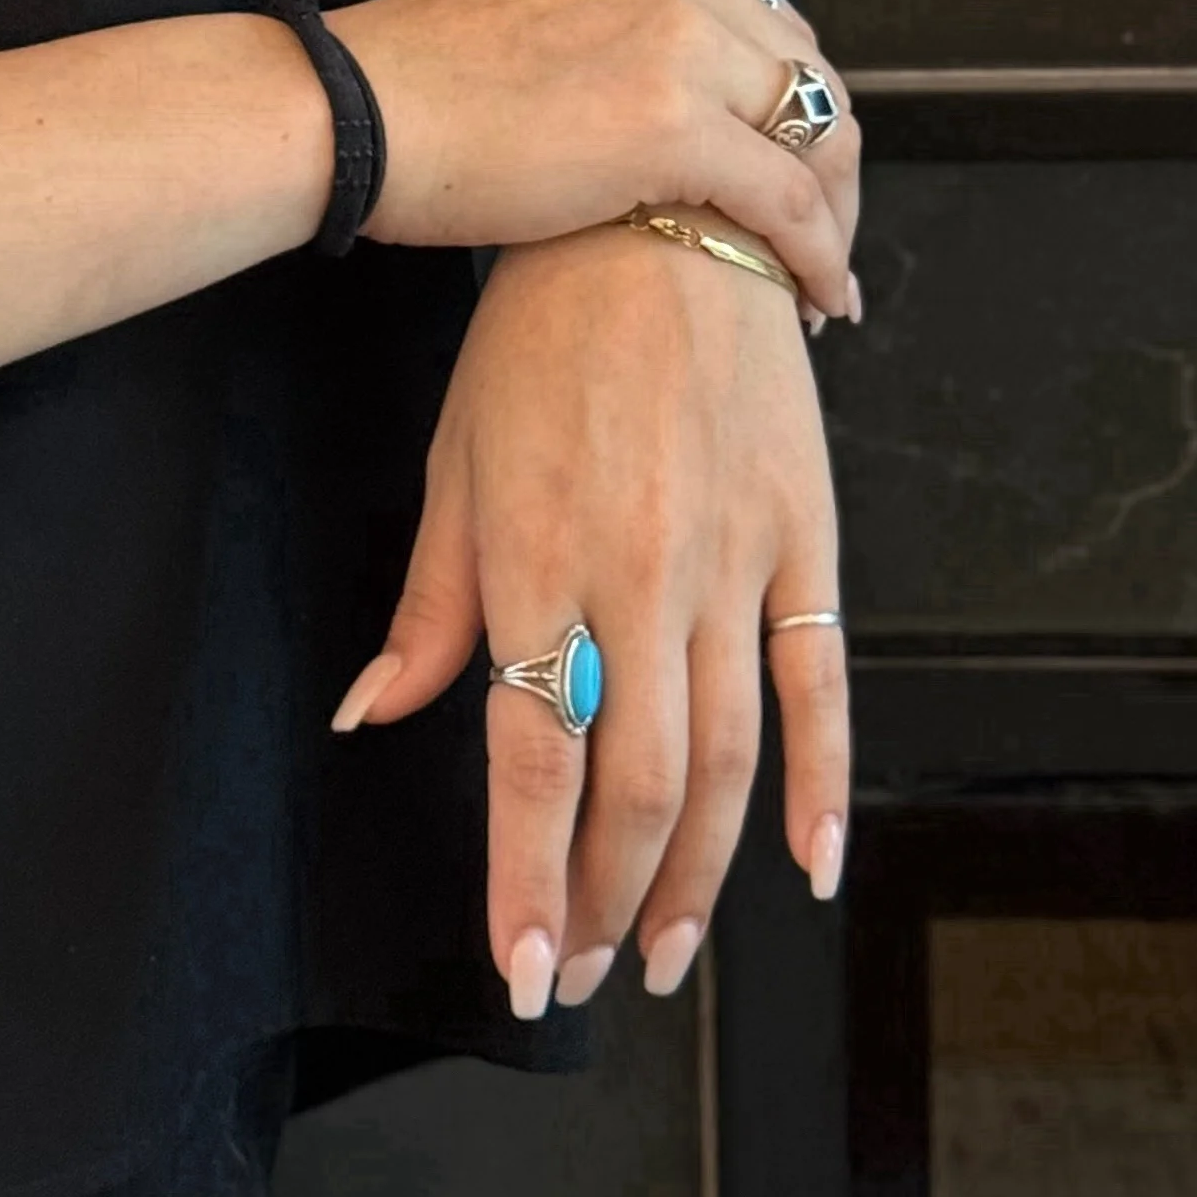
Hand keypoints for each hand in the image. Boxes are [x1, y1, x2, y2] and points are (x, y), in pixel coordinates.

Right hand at [327, 0, 860, 320]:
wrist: (364, 108)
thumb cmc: (427, 57)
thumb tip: (676, 9)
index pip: (776, 18)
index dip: (788, 102)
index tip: (786, 161)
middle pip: (810, 75)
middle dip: (825, 163)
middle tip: (811, 235)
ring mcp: (685, 42)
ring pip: (819, 139)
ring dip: (833, 216)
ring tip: (817, 279)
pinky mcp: (676, 127)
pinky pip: (789, 204)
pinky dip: (816, 259)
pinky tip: (817, 302)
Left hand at [329, 220, 850, 1013]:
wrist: (657, 221)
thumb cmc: (539, 336)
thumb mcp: (455, 461)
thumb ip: (429, 608)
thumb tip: (371, 714)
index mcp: (538, 558)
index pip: (532, 758)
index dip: (528, 878)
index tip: (522, 967)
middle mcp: (640, 574)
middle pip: (637, 785)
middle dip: (610, 902)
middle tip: (586, 974)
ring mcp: (733, 560)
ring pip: (727, 760)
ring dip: (698, 877)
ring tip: (668, 951)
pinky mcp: (806, 538)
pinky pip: (822, 684)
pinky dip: (825, 788)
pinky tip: (808, 868)